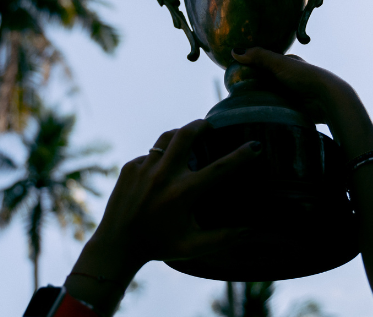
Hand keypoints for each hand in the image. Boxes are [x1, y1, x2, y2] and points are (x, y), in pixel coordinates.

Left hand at [93, 119, 259, 262]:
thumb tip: (252, 230)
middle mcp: (163, 176)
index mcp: (183, 193)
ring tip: (189, 136)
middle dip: (201, 125)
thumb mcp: (193, 247)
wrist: (116, 245)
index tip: (255, 146)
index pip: (220, 168)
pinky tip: (164, 167)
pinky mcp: (129, 167)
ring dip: (181, 133)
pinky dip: (161, 156)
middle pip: (186, 135)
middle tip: (209, 126)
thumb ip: (224, 238)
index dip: (241, 155)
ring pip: (167, 137)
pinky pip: (150, 153)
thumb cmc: (158, 246)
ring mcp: (144, 168)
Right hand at [231, 47, 372, 159]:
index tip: (234, 74)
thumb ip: (258, 56)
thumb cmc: (304, 77)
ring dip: (259, 100)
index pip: (265, 64)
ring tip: (240, 105)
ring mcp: (292, 95)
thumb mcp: (279, 63)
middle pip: (266, 81)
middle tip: (233, 92)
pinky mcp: (293, 110)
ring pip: (270, 96)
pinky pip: (276, 110)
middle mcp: (289, 79)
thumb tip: (234, 51)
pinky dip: (267, 110)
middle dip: (253, 85)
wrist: (326, 100)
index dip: (251, 67)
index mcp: (288, 65)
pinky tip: (255, 114)